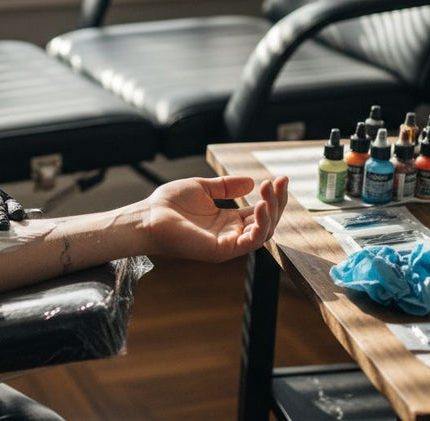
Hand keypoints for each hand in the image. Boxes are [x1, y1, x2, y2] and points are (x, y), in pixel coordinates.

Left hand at [144, 175, 287, 262]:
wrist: (148, 216)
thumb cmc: (169, 204)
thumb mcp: (203, 188)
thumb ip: (226, 186)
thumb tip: (251, 181)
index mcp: (227, 220)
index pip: (260, 212)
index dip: (273, 197)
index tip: (281, 179)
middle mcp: (231, 233)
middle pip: (266, 222)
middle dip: (277, 202)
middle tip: (281, 182)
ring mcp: (227, 243)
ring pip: (263, 233)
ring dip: (271, 212)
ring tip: (269, 192)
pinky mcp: (221, 251)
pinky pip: (250, 243)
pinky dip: (260, 226)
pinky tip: (260, 206)